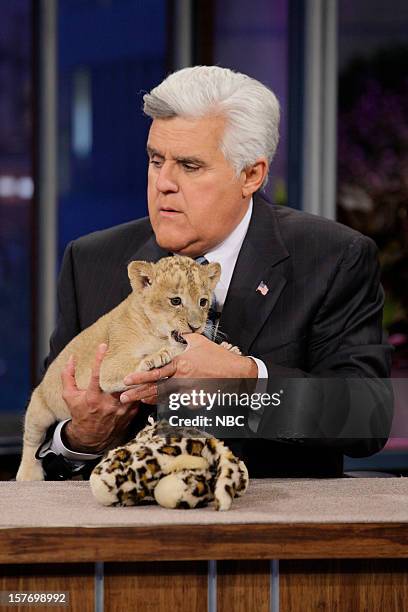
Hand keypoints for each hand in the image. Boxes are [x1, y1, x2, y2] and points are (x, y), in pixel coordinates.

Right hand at [61, 343, 139, 452]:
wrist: (92, 438)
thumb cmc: (80, 413)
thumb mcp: (69, 396)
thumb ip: (67, 376)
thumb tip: (71, 358)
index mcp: (93, 398)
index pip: (97, 375)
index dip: (99, 359)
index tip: (103, 345)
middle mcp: (109, 403)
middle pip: (120, 381)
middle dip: (126, 366)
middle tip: (130, 350)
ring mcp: (122, 408)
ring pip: (133, 388)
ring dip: (137, 375)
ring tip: (142, 360)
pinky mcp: (132, 412)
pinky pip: (139, 396)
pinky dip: (141, 387)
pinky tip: (146, 376)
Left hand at [121, 335, 257, 401]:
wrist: (236, 372)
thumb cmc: (218, 356)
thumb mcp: (200, 341)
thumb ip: (185, 337)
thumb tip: (177, 332)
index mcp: (181, 364)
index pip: (156, 372)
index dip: (140, 376)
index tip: (127, 380)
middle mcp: (182, 379)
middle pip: (155, 388)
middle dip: (137, 393)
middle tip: (123, 397)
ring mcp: (188, 392)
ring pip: (164, 398)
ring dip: (150, 400)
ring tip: (137, 401)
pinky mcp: (196, 401)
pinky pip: (180, 403)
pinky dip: (172, 402)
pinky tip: (162, 403)